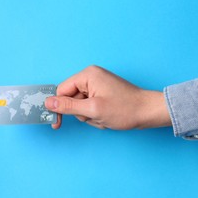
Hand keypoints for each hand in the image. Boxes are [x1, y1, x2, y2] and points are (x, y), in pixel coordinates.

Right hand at [45, 65, 171, 129]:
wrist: (149, 113)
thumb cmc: (125, 109)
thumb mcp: (93, 110)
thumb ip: (68, 106)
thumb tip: (48, 102)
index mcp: (87, 75)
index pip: (62, 90)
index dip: (59, 106)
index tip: (57, 123)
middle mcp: (91, 77)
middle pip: (71, 99)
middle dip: (81, 113)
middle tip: (95, 117)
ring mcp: (98, 85)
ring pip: (80, 106)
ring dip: (89, 116)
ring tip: (104, 118)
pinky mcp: (103, 94)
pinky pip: (90, 107)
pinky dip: (96, 116)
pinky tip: (107, 118)